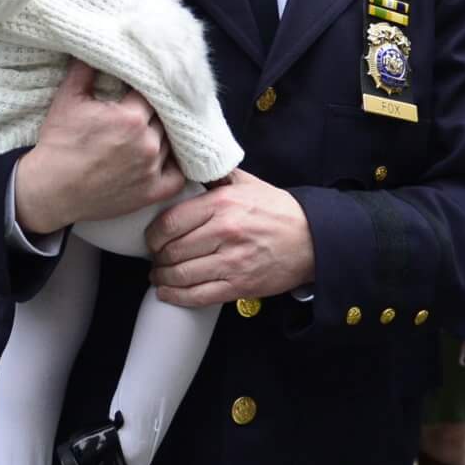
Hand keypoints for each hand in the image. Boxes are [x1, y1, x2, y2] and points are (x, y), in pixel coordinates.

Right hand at [12, 60, 183, 235]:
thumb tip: (97, 44)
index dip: (148, 88)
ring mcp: (151, 170)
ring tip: (151, 131)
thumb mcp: (68, 98)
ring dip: (165, 135)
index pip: (154, 93)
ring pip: (173, 143)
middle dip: (155, 111)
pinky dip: (176, 166)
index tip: (142, 87)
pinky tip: (166, 157)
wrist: (51, 189)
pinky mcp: (152, 192)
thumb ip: (86, 69)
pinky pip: (178, 176)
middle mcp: (146, 143)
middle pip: (165, 117)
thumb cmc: (58, 143)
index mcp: (130, 117)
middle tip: (145, 108)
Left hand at [146, 168, 314, 306]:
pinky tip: (167, 292)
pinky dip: (177, 297)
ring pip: (182, 275)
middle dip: (157, 258)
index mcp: (222, 203)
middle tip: (155, 258)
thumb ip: (214, 175)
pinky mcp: (240, 286)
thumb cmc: (276, 209)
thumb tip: (184, 167)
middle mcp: (225, 232)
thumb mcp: (245, 182)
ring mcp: (232, 262)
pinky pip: (199, 296)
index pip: (171, 222)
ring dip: (163, 278)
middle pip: (173, 250)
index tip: (151, 239)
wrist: (312, 238)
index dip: (154, 235)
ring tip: (158, 275)